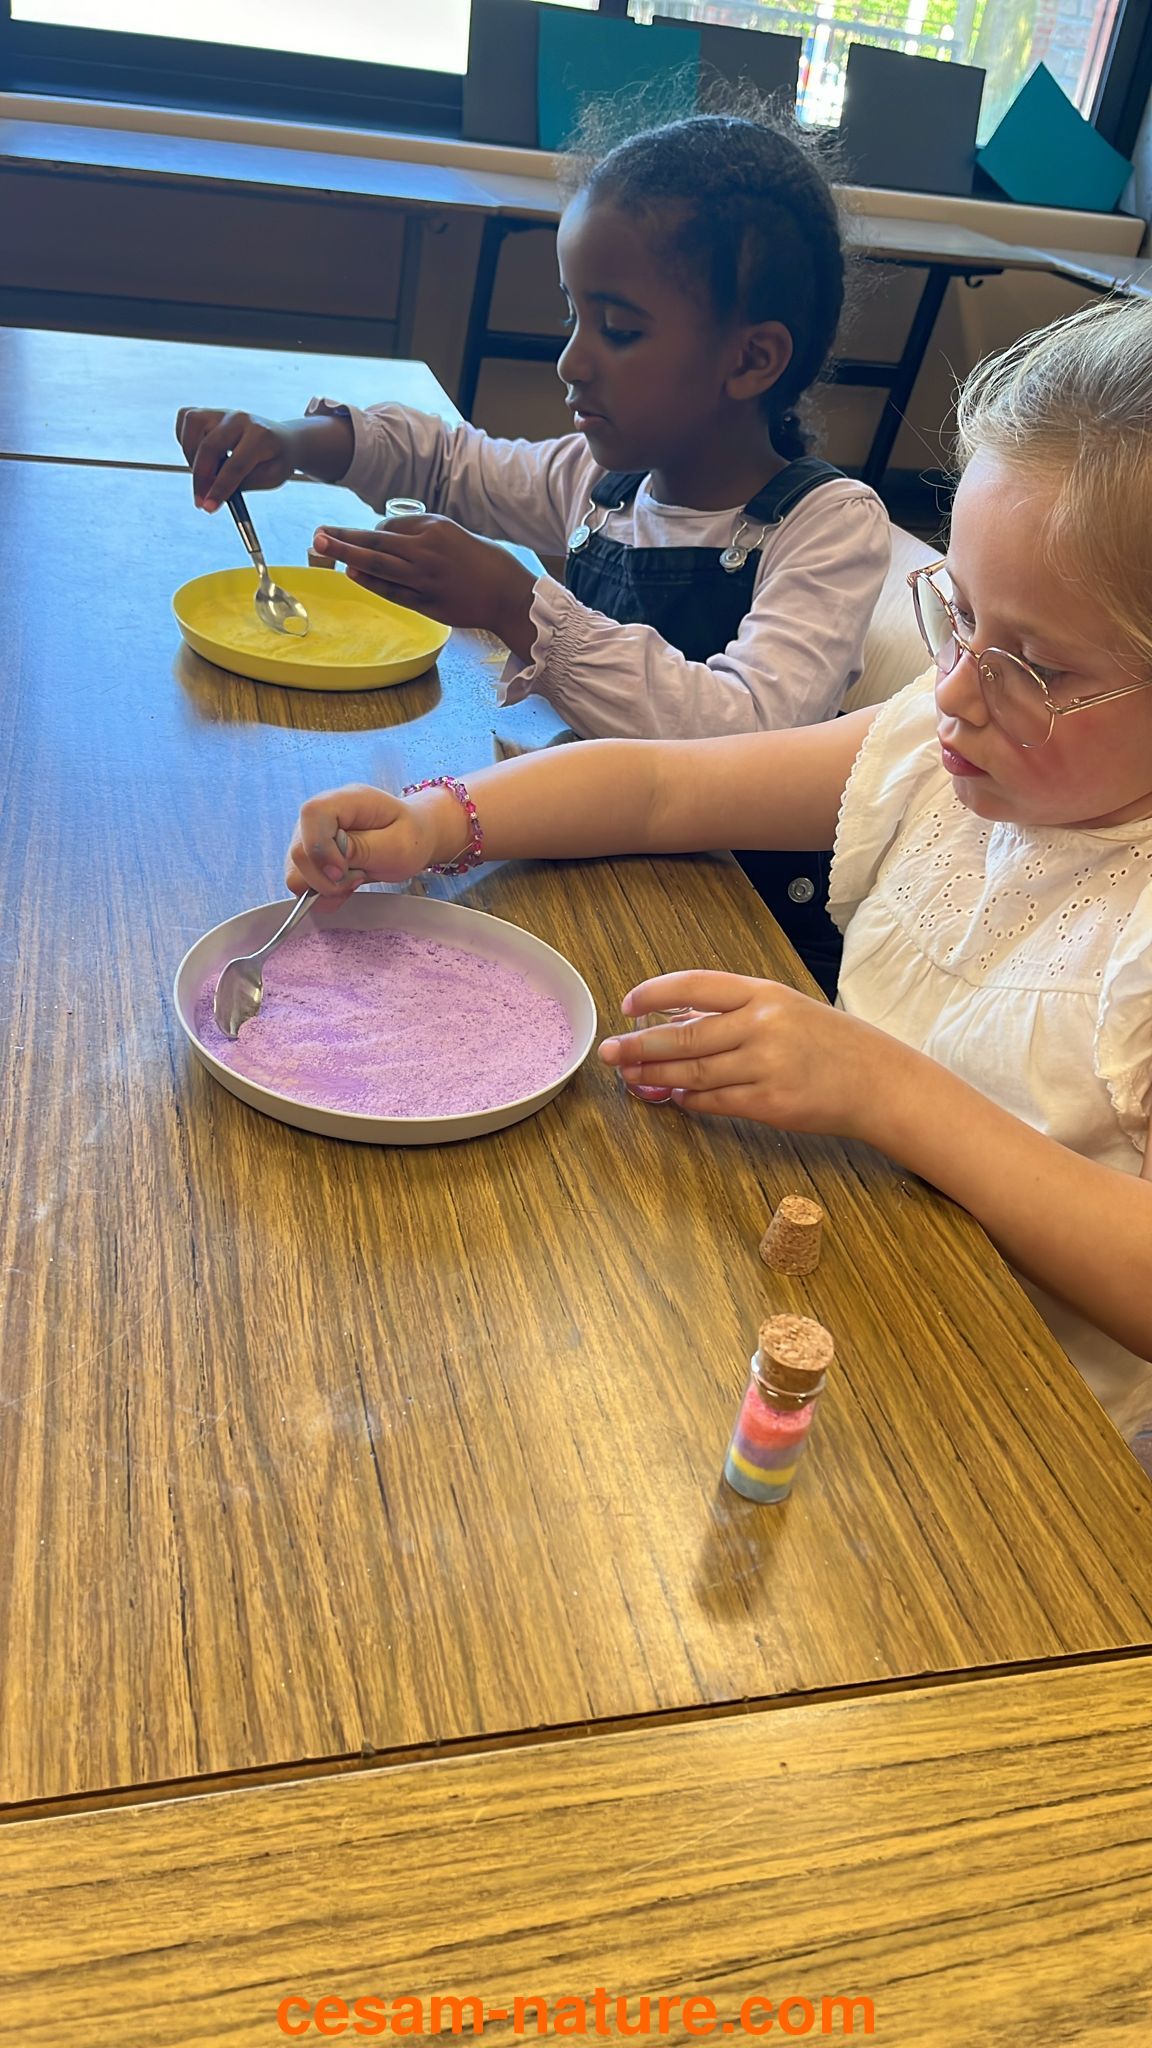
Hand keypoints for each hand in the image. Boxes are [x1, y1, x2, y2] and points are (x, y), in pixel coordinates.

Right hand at [175, 408, 294, 508]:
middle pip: (210, 447)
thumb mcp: (271, 478)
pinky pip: (185, 419)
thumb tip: (213, 491)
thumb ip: (242, 483)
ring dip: (190, 454)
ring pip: (193, 424)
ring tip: (204, 473)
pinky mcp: (209, 411)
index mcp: (261, 436)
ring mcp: (222, 412)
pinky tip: (197, 454)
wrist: (282, 440)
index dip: (219, 489)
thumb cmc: (275, 460)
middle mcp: (239, 419)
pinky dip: (185, 438)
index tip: (208, 508)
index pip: (235, 465)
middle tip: (201, 501)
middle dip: (201, 478)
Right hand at [285, 783, 439, 899]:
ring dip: (326, 887)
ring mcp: (312, 835)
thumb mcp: (399, 845)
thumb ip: (365, 849)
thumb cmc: (410, 837)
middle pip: (299, 851)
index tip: (342, 872)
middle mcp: (322, 815)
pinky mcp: (311, 855)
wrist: (412, 839)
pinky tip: (345, 885)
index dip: (321, 849)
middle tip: (359, 878)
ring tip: (355, 880)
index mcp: (347, 800)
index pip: (312, 814)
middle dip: (328, 878)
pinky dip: (323, 892)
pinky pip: (302, 882)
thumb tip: (334, 857)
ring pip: (296, 872)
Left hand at [311, 516, 534, 651]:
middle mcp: (426, 551)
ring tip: (324, 549)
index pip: (390, 526)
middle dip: (343, 538)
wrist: (508, 595)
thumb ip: (421, 534)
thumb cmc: (483, 562)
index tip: (352, 536)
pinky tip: (354, 575)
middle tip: (317, 533)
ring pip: (378, 565)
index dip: (369, 532)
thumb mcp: (454, 535)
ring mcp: (424, 578)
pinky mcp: (426, 602)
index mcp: (435, 528)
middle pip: (375, 541)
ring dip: (348, 557)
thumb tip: (386, 535)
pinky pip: (391, 590)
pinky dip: (371, 582)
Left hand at [598, 970, 900, 1137]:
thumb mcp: (786, 1009)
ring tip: (630, 1077)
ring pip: (694, 1071)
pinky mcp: (770, 1104)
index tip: (627, 1004)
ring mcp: (766, 1066)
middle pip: (685, 1034)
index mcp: (764, 994)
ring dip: (656, 1075)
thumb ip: (736, 1012)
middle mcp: (762, 1026)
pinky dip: (689, 1099)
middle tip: (609, 1052)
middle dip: (639, 1045)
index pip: (695, 985)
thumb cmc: (829, 1042)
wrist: (877, 1080)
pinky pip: (715, 1101)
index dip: (655, 994)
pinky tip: (673, 1095)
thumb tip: (677, 1020)